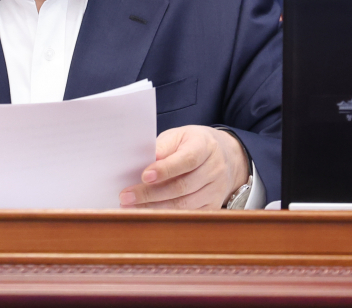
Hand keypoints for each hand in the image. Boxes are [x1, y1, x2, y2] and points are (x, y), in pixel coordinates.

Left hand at [118, 126, 248, 209]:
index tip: (144, 176)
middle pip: (182, 186)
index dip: (165, 169)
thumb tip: (142, 162)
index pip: (186, 160)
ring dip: (155, 208)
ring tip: (131, 207)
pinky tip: (148, 213)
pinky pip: (188, 214)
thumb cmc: (192, 144)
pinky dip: (167, 215)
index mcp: (205, 146)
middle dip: (151, 193)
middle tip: (126, 196)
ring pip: (184, 204)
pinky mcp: (213, 206)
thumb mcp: (178, 136)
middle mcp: (214, 170)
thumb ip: (161, 147)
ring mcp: (216, 190)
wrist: (225, 155)